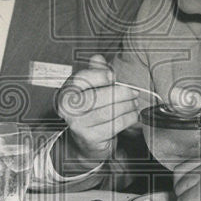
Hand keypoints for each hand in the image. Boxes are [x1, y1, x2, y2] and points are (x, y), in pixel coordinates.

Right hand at [54, 55, 139, 172]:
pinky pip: (115, 125)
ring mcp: (78, 124)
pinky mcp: (90, 138)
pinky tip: (133, 115)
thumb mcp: (89, 89)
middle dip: (121, 93)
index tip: (112, 76)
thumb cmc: (89, 111)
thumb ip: (94, 72)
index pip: (81, 79)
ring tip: (134, 103)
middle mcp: (68, 109)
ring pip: (109, 111)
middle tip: (133, 92)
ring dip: (127, 106)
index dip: (99, 75)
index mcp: (67, 92)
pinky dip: (128, 118)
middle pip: (98, 96)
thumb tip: (97, 58)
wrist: (85, 142)